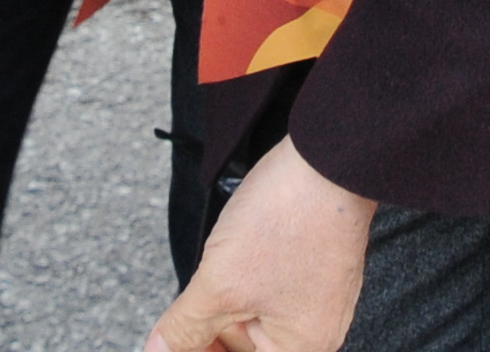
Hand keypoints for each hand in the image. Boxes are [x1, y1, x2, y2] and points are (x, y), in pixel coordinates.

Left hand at [142, 136, 373, 351]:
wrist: (328, 156)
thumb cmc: (288, 218)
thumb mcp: (219, 283)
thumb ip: (186, 327)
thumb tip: (161, 351)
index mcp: (301, 348)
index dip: (200, 348)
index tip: (176, 333)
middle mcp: (318, 329)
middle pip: (245, 343)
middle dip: (214, 321)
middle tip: (200, 291)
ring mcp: (321, 295)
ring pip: (254, 310)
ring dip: (228, 293)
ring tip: (228, 254)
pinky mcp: (316, 264)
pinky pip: (270, 283)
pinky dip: (247, 272)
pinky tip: (240, 244)